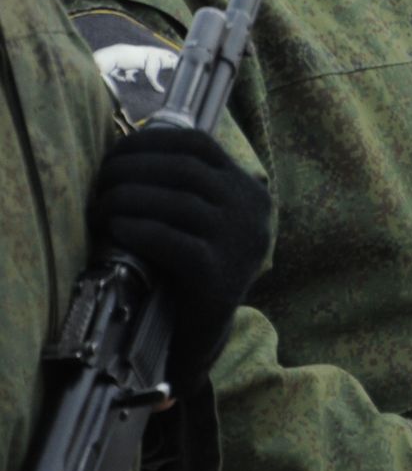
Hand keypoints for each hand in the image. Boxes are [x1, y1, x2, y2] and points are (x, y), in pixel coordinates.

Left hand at [89, 126, 270, 394]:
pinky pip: (174, 242)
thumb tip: (131, 149)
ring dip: (129, 199)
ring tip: (100, 208)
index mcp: (248, 188)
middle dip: (132, 170)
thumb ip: (185, 185)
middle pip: (185, 170)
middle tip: (100, 184)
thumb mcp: (203, 217)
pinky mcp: (219, 277)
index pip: (201, 144)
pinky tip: (117, 230)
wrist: (201, 329)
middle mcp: (251, 210)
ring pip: (179, 203)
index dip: (152, 142)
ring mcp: (240, 243)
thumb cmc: (189, 265)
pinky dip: (140, 231)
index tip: (116, 152)